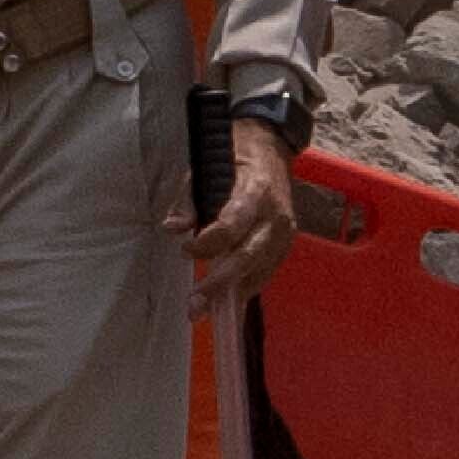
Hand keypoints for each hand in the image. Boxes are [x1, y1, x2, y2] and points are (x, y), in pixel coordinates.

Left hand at [191, 113, 302, 309]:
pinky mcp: (286, 243)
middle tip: (194, 305)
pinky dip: (246, 286)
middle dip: (219, 283)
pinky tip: (228, 302)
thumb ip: (188, 200)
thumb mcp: (204, 167)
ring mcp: (284, 231)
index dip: (208, 242)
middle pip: (248, 255)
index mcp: (255, 190)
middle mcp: (275, 214)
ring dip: (232, 293)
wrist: (271, 147)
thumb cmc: (232, 156)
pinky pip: (266, 270)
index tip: (185, 251)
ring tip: (206, 312)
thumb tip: (171, 228)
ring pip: (259, 269)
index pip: (232, 224)